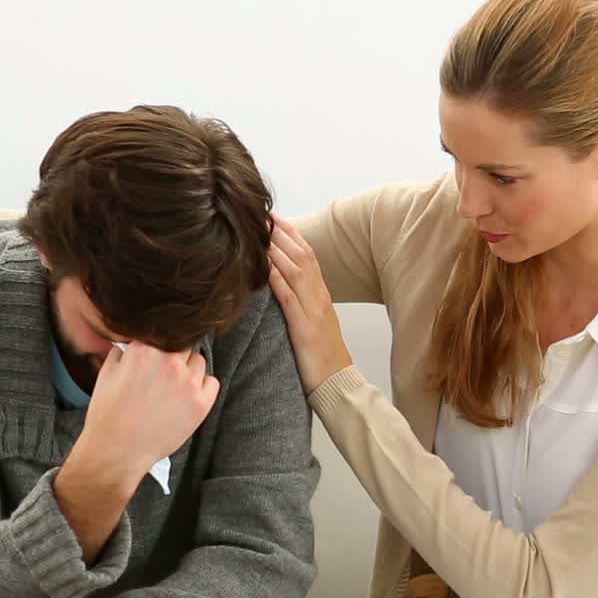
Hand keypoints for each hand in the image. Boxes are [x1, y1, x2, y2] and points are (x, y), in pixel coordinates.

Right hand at [56, 342, 219, 563]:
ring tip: (174, 388)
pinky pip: (212, 382)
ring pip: (199, 362)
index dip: (161, 342)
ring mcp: (188, 383)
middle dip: (174, 355)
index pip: (164, 332)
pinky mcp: (201, 404)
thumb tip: (135, 341)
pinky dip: (203, 386)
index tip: (160, 351)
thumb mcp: (107, 373)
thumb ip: (124, 351)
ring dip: (189, 369)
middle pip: (183, 345)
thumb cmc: (108, 413)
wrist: (117, 451)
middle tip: (164, 373)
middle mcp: (170, 362)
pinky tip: (188, 397)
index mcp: (145, 349)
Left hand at [266, 213, 353, 394]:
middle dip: (281, 233)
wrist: (338, 384)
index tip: (273, 216)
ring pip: (296, 271)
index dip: (290, 234)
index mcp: (321, 295)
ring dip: (276, 249)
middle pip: (301, 256)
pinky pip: (289, 299)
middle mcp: (319, 297)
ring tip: (259, 231)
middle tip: (261, 213)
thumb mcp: (313, 322)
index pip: (307, 255)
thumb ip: (301, 301)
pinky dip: (276, 279)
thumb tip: (281, 284)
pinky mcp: (305, 329)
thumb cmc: (322, 357)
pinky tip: (263, 266)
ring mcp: (314, 312)